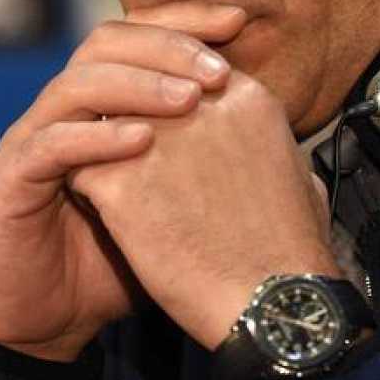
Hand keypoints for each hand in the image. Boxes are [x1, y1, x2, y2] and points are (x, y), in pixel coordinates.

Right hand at [0, 2, 246, 360]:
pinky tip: (141, 141)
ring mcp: (32, 139)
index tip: (238, 21)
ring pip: (78, 83)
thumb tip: (280, 130)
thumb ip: (208, 156)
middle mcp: (64, 109)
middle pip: (107, 42)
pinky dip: (96, 138)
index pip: (139, 34)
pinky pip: (49, 145)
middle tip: (218, 70)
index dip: (185, 20)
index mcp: (100, 102)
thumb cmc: (114, 256)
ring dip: (138, 84)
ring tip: (190, 100)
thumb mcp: (173, 197)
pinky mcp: (9, 180)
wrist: (48, 320)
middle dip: (166, 46)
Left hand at [69, 70, 341, 349]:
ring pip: (104, 120)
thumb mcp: (297, 177)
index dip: (167, 103)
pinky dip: (88, 191)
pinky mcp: (121, 181)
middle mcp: (198, 104)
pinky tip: (107, 219)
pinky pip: (82, 167)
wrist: (270, 306)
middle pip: (139, 86)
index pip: (182, 73)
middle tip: (130, 156)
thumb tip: (268, 150)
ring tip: (117, 186)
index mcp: (244, 97)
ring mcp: (156, 138)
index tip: (169, 137)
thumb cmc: (292, 253)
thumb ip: (272, 147)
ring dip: (105, 149)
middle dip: (129, 115)